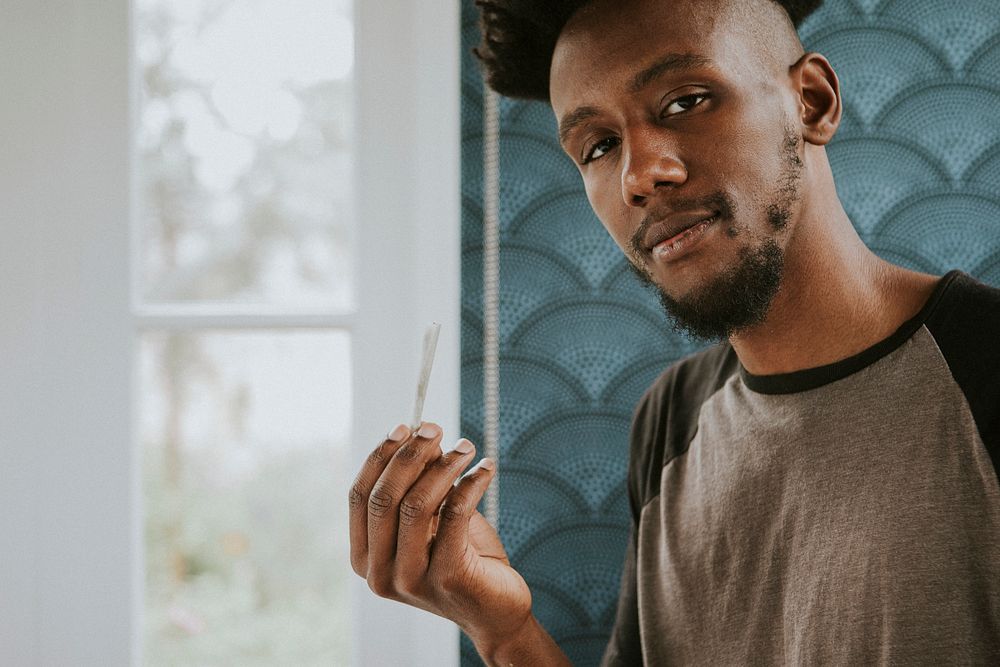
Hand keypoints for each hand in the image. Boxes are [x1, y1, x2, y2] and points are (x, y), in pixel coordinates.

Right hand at [348, 422, 531, 642]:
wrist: (496, 609)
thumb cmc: (462, 557)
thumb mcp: (432, 517)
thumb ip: (419, 483)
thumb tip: (421, 435)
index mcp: (365, 557)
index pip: (359, 496)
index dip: (380, 457)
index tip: (404, 426)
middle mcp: (379, 573)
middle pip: (384, 498)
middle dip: (410, 455)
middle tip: (435, 428)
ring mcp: (410, 580)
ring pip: (416, 505)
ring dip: (443, 466)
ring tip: (466, 447)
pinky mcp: (447, 579)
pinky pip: (454, 516)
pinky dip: (471, 484)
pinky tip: (486, 468)